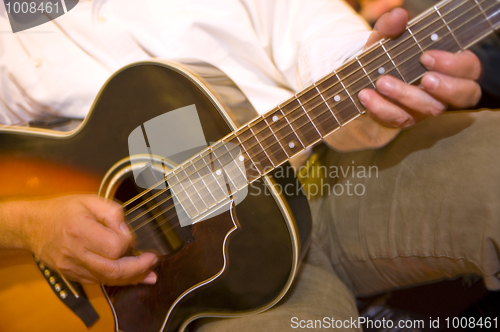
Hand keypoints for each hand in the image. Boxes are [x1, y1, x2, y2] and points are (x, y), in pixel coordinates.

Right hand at [24, 195, 157, 284]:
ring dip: (132, 278)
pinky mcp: (73, 275)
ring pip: (108, 280)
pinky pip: (99, 282)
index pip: (114, 246)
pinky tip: (134, 277)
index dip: (127, 240)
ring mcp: (73, 267)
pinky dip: (118, 280)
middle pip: (113, 270)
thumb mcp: (89, 200)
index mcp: (80, 231)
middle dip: (138, 268)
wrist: (32, 226)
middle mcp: (76, 253)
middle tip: (153, 260)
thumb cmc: (62, 210)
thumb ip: (112, 212)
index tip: (128, 233)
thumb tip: (126, 229)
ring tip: (149, 273)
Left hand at [358, 8, 482, 127]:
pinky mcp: (405, 120)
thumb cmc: (385, 58)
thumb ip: (391, 28)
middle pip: (463, 94)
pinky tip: (366, 95)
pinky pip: (398, 119)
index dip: (454, 65)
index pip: (469, 68)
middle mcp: (444, 90)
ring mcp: (425, 108)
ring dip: (406, 96)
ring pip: (430, 110)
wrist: (362, 82)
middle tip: (424, 78)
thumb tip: (398, 16)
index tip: (427, 56)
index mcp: (450, 67)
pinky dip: (381, 108)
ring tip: (382, 83)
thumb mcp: (386, 40)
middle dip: (445, 87)